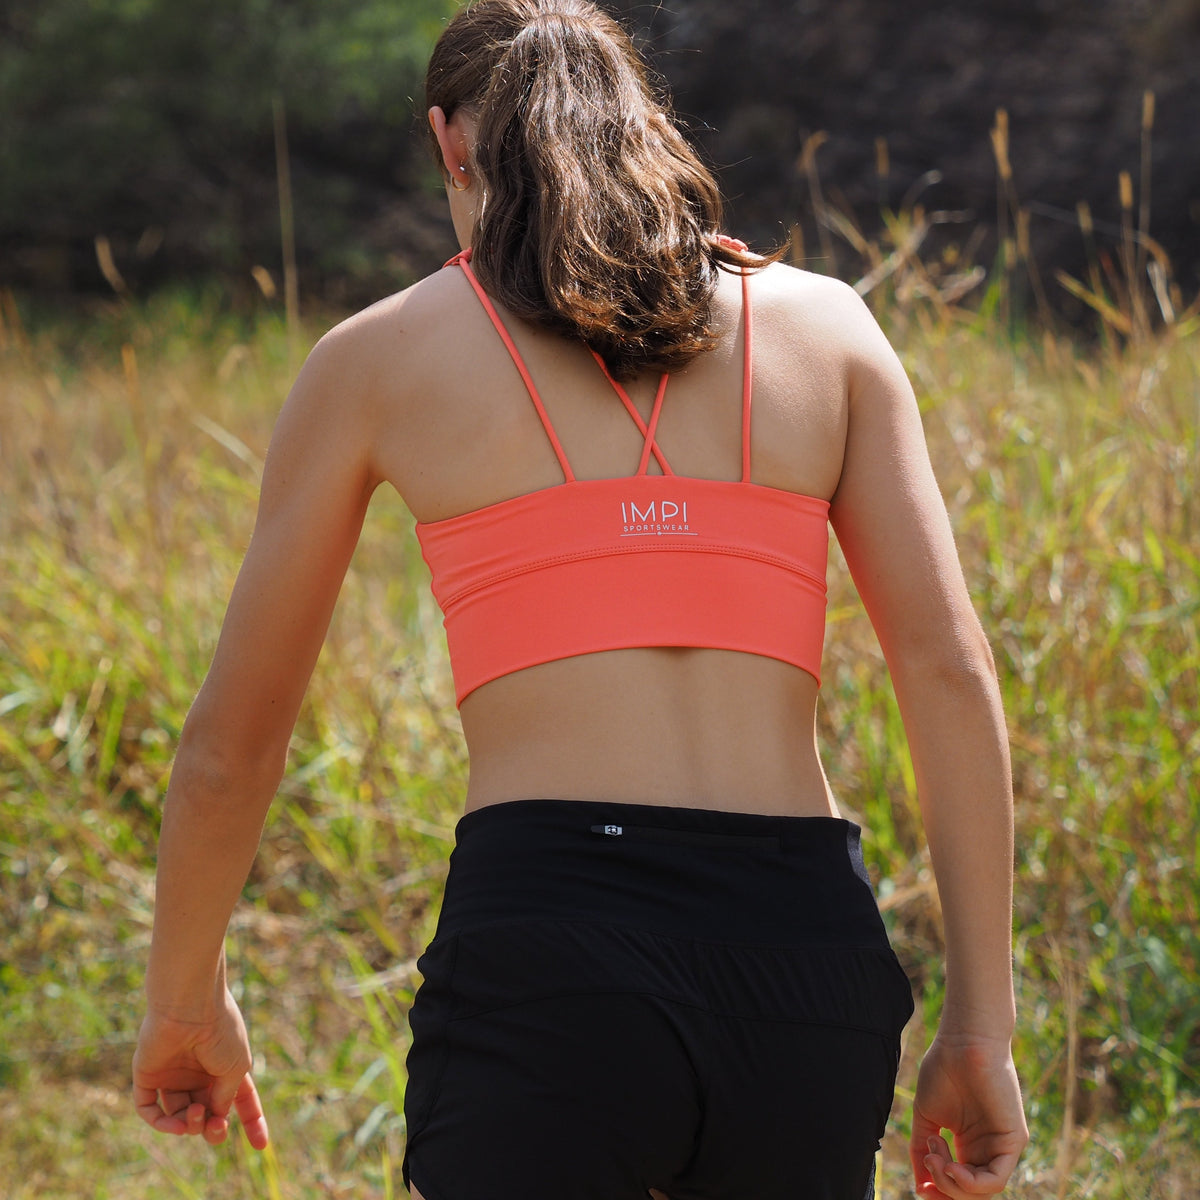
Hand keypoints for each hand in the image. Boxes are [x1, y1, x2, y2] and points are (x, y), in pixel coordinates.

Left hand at [132, 988, 268, 1148]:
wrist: (190, 1007)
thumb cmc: (220, 1032)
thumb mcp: (236, 1068)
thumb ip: (226, 1098)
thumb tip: (215, 1118)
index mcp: (225, 1066)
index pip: (239, 1100)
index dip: (251, 1121)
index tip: (261, 1146)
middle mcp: (199, 1073)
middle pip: (207, 1113)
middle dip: (214, 1129)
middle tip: (217, 1128)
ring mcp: (173, 1075)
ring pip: (181, 1115)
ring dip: (191, 1124)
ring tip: (197, 1113)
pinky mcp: (148, 1077)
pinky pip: (151, 1110)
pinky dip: (163, 1124)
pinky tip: (179, 1124)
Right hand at [909, 1032, 1027, 1197]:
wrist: (961, 1042)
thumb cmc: (943, 1071)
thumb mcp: (927, 1117)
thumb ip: (922, 1150)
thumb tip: (920, 1187)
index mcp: (969, 1144)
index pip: (960, 1184)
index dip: (941, 1190)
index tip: (921, 1187)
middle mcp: (987, 1149)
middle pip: (971, 1192)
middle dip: (945, 1189)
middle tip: (928, 1165)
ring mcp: (1001, 1146)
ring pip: (983, 1191)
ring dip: (953, 1183)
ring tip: (937, 1158)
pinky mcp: (1014, 1140)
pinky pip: (996, 1179)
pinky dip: (972, 1183)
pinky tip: (953, 1166)